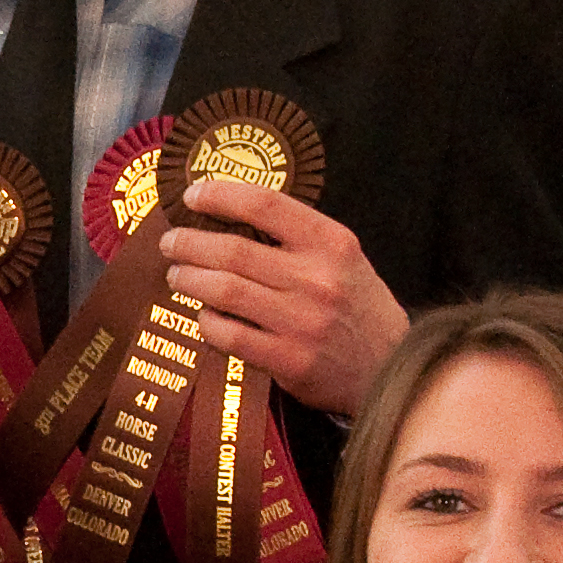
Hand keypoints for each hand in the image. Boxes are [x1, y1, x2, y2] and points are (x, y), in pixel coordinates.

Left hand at [165, 180, 408, 414]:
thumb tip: (229, 216)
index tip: (192, 195)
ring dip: (188, 280)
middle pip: (233, 250)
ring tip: (177, 276)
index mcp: (332, 243)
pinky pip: (228, 335)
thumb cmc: (357, 307)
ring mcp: (302, 321)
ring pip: (223, 291)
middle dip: (189, 243)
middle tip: (171, 243)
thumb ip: (297, 238)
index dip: (220, 195)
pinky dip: (207, 322)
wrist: (391, 367)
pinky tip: (204, 315)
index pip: (266, 204)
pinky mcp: (289, 360)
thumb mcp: (343, 259)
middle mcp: (317, 279)